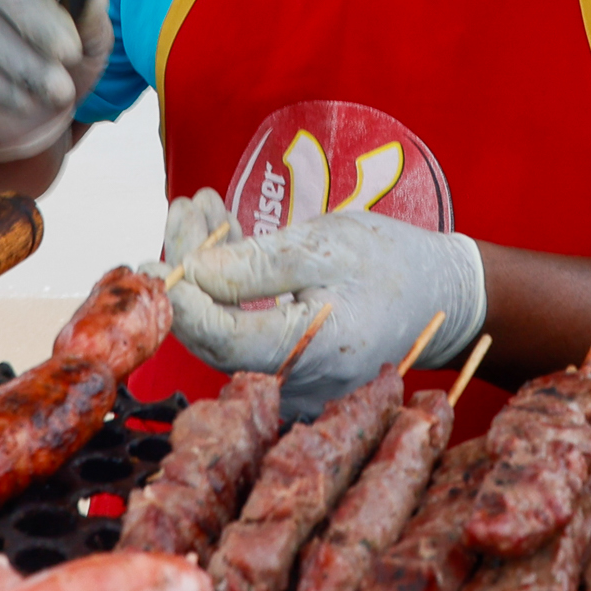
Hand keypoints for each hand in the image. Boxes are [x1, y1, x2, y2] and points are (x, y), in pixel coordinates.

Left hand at [166, 196, 484, 418]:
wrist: (444, 298)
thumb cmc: (392, 264)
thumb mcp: (327, 246)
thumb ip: (256, 264)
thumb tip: (189, 274)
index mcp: (312, 353)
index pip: (221, 338)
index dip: (179, 300)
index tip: (146, 261)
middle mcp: (297, 384)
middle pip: (215, 333)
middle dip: (190, 266)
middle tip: (184, 205)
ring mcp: (294, 385)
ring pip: (225, 329)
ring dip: (207, 266)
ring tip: (201, 206)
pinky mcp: (290, 373)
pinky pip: (243, 330)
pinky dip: (229, 284)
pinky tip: (224, 233)